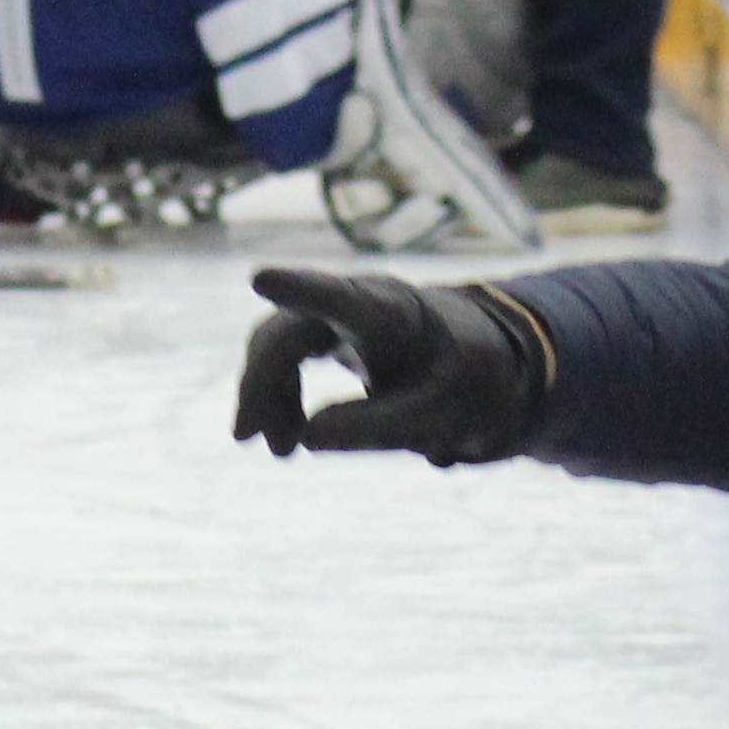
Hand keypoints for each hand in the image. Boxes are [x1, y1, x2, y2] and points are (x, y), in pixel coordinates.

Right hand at [231, 265, 549, 463]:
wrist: (480, 362)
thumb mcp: (439, 416)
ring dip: (267, 395)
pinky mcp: (329, 330)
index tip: (261, 278)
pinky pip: (286, 357)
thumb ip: (379, 428)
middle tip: (248, 439)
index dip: (301, 290)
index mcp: (393, 314)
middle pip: (288, 330)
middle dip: (262, 383)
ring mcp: (339, 312)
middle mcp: (358, 301)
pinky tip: (289, 434)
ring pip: (278, 344)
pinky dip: (280, 396)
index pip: (342, 298)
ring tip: (279, 450)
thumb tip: (308, 439)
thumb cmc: (466, 382)